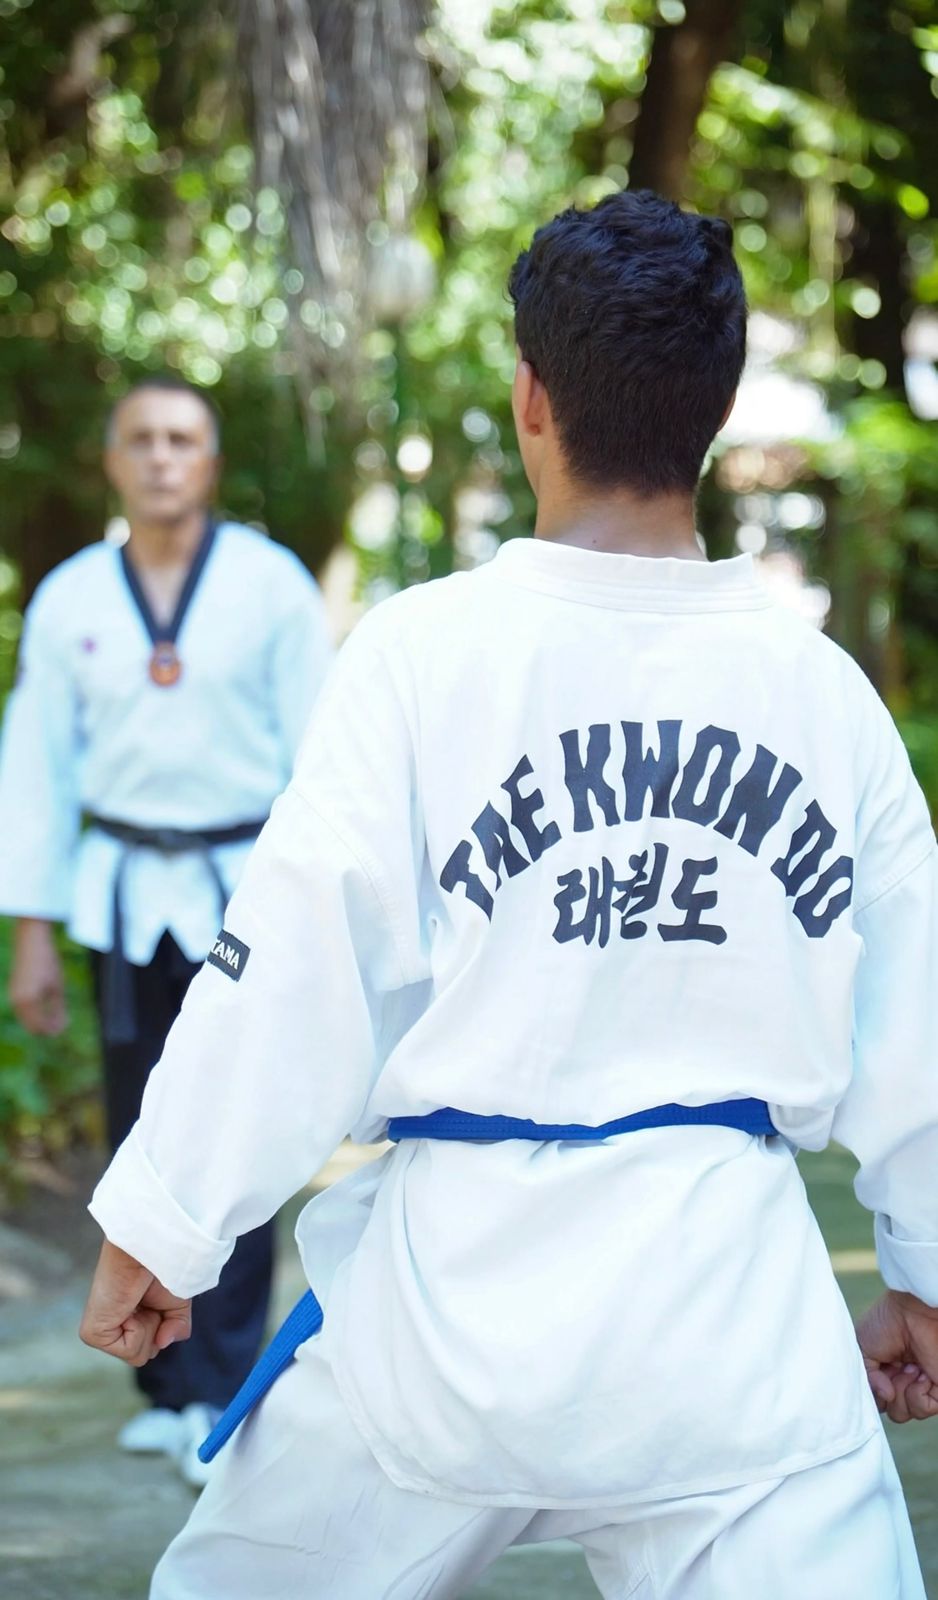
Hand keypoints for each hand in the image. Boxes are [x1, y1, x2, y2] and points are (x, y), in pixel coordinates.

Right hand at [10, 918, 67, 1034]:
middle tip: (63, 1024)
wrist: (31, 939)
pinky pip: (22, 1010)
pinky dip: (34, 1012)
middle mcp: (16, 1001)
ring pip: (26, 1019)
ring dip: (39, 1021)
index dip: (53, 1031)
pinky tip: (46, 1006)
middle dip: (46, 1028)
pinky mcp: (13, 990)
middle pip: (31, 1026)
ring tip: (57, 1015)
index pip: (40, 1027)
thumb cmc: (47, 960)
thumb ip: (59, 1009)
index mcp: (28, 1000)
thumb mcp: (57, 986)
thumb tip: (62, 1027)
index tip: (66, 1027)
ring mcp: (12, 995)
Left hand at [80, 1240, 191, 1367]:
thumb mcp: (177, 1303)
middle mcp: (110, 1324)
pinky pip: (129, 1351)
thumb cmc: (162, 1265)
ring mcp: (99, 1330)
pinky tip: (129, 1307)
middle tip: (149, 1297)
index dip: (164, 1324)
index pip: (150, 1344)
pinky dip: (140, 1331)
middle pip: (145, 1353)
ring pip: (138, 1356)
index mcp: (126, 1316)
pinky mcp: (93, 1333)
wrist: (148, 1248)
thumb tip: (161, 1344)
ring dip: (150, 1328)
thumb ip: (176, 1329)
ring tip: (139, 1300)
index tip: (156, 1294)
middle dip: (157, 1328)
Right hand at [856, 1290, 937, 1422]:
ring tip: (909, 1368)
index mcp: (884, 1370)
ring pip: (905, 1414)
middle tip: (894, 1368)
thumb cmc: (885, 1322)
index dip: (873, 1393)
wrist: (912, 1311)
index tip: (876, 1373)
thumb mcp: (861, 1349)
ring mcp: (920, 1385)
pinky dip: (918, 1395)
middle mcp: (902, 1380)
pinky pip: (925, 1409)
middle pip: (890, 1410)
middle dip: (888, 1394)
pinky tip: (921, 1375)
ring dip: (903, 1392)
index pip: (877, 1400)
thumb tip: (886, 1396)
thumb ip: (866, 1379)